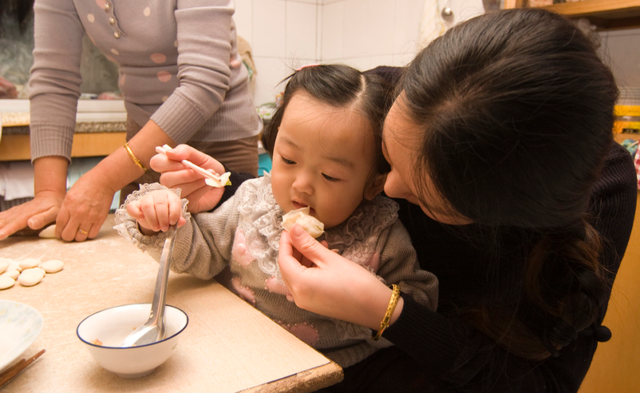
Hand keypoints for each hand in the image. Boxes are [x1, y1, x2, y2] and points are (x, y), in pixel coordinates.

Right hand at [0, 190, 63, 239]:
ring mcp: (13, 213)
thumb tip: (30, 223)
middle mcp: (17, 213)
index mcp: (27, 214)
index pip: (15, 223)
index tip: (0, 235)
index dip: (7, 229)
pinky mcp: (10, 214)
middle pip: (2, 222)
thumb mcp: (54, 212)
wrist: (49, 197)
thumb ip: (43, 218)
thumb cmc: (54, 206)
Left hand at [55, 170, 114, 241]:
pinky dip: (89, 234)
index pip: (59, 226)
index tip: (59, 234)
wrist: (102, 181)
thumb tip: (64, 221)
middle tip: (68, 234)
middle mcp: (78, 214)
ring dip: (78, 237)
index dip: (58, 233)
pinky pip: (92, 234)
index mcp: (68, 206)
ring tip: (79, 232)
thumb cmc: (86, 185)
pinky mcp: (100, 219)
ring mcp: (89, 217)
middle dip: (67, 237)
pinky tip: (88, 229)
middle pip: (68, 235)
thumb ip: (66, 209)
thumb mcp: (70, 195)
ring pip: (80, 238)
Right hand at [127, 190, 186, 233]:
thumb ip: (178, 220)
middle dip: (163, 218)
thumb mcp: (173, 218)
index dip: (174, 213)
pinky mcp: (135, 203)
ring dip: (152, 219)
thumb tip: (182, 222)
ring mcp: (146, 198)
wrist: (155, 214)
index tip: (172, 222)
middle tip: (164, 228)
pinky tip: (141, 219)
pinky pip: (132, 206)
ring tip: (156, 228)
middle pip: (160, 203)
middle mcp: (158, 194)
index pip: (174, 202)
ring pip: (147, 205)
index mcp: (171, 196)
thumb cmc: (166, 215)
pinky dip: (136, 213)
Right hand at [150, 144, 225, 212]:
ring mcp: (174, 194)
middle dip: (187, 175)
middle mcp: (167, 181)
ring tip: (209, 176)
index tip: (185, 162)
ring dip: (196, 182)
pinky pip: (190, 198)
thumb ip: (185, 151)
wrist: (221, 182)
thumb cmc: (206, 167)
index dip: (169, 163)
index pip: (156, 163)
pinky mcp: (184, 205)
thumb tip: (169, 152)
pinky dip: (202, 189)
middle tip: (202, 171)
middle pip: (166, 179)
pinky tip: (209, 185)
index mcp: (167, 166)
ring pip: (179, 189)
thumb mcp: (199, 156)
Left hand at [278, 224, 402, 329]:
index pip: (283, 260)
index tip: (290, 228)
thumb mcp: (330, 259)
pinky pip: (304, 283)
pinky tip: (323, 259)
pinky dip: (309, 270)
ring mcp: (306, 302)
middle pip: (287, 269)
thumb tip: (293, 230)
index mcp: (300, 285)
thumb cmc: (355, 282)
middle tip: (304, 234)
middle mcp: (298, 296)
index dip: (285, 242)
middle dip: (294, 250)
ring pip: (296, 276)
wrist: (375, 307)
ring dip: (303, 259)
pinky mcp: (314, 304)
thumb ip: (308, 244)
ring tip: (320, 244)